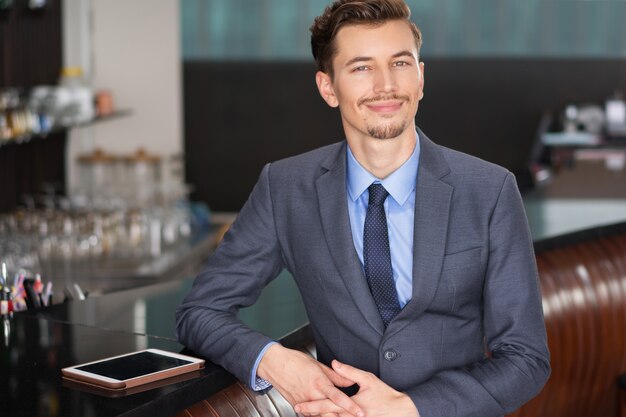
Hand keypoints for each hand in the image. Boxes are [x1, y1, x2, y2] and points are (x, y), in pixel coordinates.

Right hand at [257, 344, 364, 416]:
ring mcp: (304, 403)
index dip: (351, 406)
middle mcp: (312, 395)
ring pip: (320, 416)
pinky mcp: (297, 406)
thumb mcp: (319, 365)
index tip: (361, 412)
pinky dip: (318, 416)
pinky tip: (325, 414)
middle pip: (330, 413)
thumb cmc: (295, 361)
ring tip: (338, 415)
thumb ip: (336, 376)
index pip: (339, 398)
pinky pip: (311, 416)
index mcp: (319, 383)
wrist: (275, 365)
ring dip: (330, 416)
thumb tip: (350, 381)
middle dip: (342, 416)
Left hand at [295, 360, 418, 416]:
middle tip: (299, 410)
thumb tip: (335, 363)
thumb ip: (349, 372)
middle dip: (311, 415)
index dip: (310, 405)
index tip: (299, 405)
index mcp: (350, 404)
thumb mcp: (367, 379)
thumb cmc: (385, 395)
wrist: (401, 412)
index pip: (326, 405)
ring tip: (308, 416)